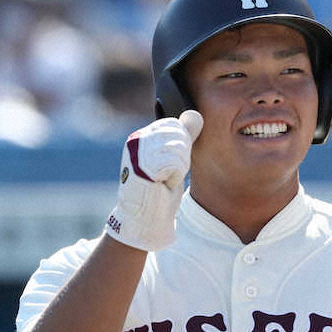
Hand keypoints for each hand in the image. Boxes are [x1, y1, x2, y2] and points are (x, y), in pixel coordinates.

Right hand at [104, 109, 202, 251]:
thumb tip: (195, 114)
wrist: (144, 217)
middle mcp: (136, 140)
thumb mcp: (175, 158)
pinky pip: (176, 163)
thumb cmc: (159, 189)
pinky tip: (162, 184)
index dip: (181, 145)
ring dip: (179, 169)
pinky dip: (175, 177)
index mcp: (141, 136)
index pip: (174, 124)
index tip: (170, 164)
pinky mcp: (143, 165)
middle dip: (181, 157)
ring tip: (164, 179)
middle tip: (167, 173)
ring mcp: (137, 152)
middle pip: (179, 134)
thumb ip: (184, 136)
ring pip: (179, 148)